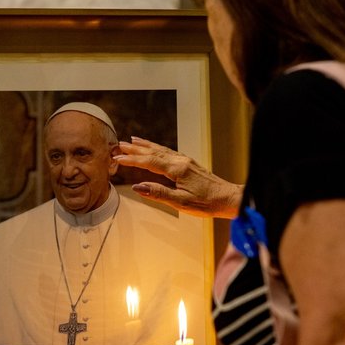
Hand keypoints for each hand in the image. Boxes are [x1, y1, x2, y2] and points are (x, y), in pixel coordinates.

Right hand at [114, 137, 242, 218]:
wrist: (227, 198)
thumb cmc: (206, 203)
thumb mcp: (181, 202)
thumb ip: (158, 194)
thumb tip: (138, 187)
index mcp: (177, 170)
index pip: (149, 161)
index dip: (132, 159)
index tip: (117, 158)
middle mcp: (181, 161)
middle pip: (153, 152)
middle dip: (135, 149)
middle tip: (118, 145)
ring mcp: (186, 161)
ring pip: (161, 149)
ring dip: (145, 145)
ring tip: (132, 141)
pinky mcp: (189, 164)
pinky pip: (169, 152)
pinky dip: (157, 148)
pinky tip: (154, 148)